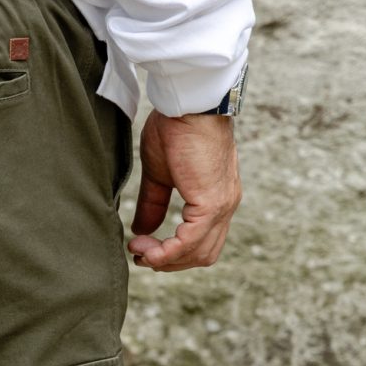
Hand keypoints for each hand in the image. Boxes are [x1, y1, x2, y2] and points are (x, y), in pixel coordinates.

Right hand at [128, 110, 241, 271]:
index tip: (143, 248)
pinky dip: (167, 252)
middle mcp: (225, 205)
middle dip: (169, 262)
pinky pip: (190, 242)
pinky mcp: (211, 204)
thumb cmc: (176, 127)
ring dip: (166, 260)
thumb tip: (142, 230)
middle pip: (203, 255)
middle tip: (140, 255)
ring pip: (198, 254)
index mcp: (216, 198)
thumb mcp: (159, 174)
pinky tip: (147, 249)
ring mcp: (222, 206)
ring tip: (139, 251)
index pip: (202, 242)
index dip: (173, 252)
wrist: (189, 103)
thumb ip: (154, 204)